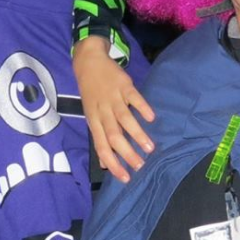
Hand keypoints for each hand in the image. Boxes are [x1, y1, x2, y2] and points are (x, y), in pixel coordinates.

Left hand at [73, 37, 154, 182]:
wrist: (88, 62)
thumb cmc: (91, 94)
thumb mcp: (91, 116)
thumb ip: (100, 138)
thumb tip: (104, 164)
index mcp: (94, 121)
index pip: (101, 147)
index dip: (112, 163)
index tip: (125, 178)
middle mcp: (103, 112)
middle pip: (114, 136)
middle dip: (127, 153)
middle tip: (140, 166)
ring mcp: (113, 98)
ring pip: (124, 119)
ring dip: (137, 134)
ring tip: (150, 148)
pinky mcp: (124, 86)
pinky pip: (134, 98)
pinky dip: (142, 108)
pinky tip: (151, 118)